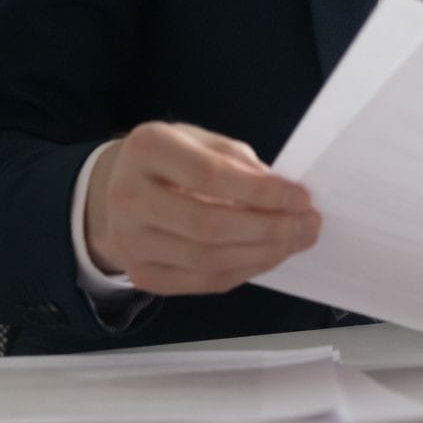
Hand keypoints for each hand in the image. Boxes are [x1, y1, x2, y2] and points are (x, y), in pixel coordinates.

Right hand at [85, 121, 320, 294]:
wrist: (114, 190)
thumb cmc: (170, 160)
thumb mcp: (199, 140)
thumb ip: (238, 162)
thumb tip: (284, 196)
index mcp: (147, 149)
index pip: (209, 176)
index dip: (261, 191)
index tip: (302, 197)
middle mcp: (129, 197)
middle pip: (208, 226)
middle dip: (269, 229)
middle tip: (308, 225)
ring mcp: (129, 242)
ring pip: (207, 260)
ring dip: (262, 254)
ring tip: (296, 241)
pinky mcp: (139, 274)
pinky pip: (201, 281)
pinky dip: (243, 271)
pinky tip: (268, 256)